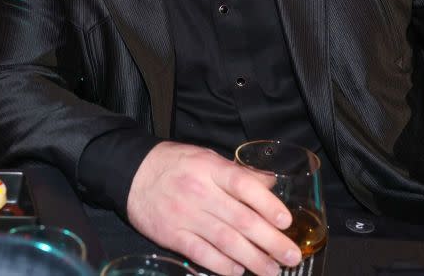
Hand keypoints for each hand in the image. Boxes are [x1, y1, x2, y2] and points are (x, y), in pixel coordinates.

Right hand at [127, 142, 300, 275]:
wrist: (131, 173)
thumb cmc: (174, 164)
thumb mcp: (206, 158)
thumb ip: (238, 173)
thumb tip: (271, 183)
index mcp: (210, 168)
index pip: (244, 186)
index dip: (268, 204)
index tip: (286, 221)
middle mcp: (199, 192)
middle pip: (241, 220)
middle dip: (271, 241)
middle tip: (292, 256)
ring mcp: (185, 215)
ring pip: (226, 242)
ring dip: (253, 260)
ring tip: (272, 271)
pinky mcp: (172, 235)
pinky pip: (202, 254)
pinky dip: (222, 265)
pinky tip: (238, 270)